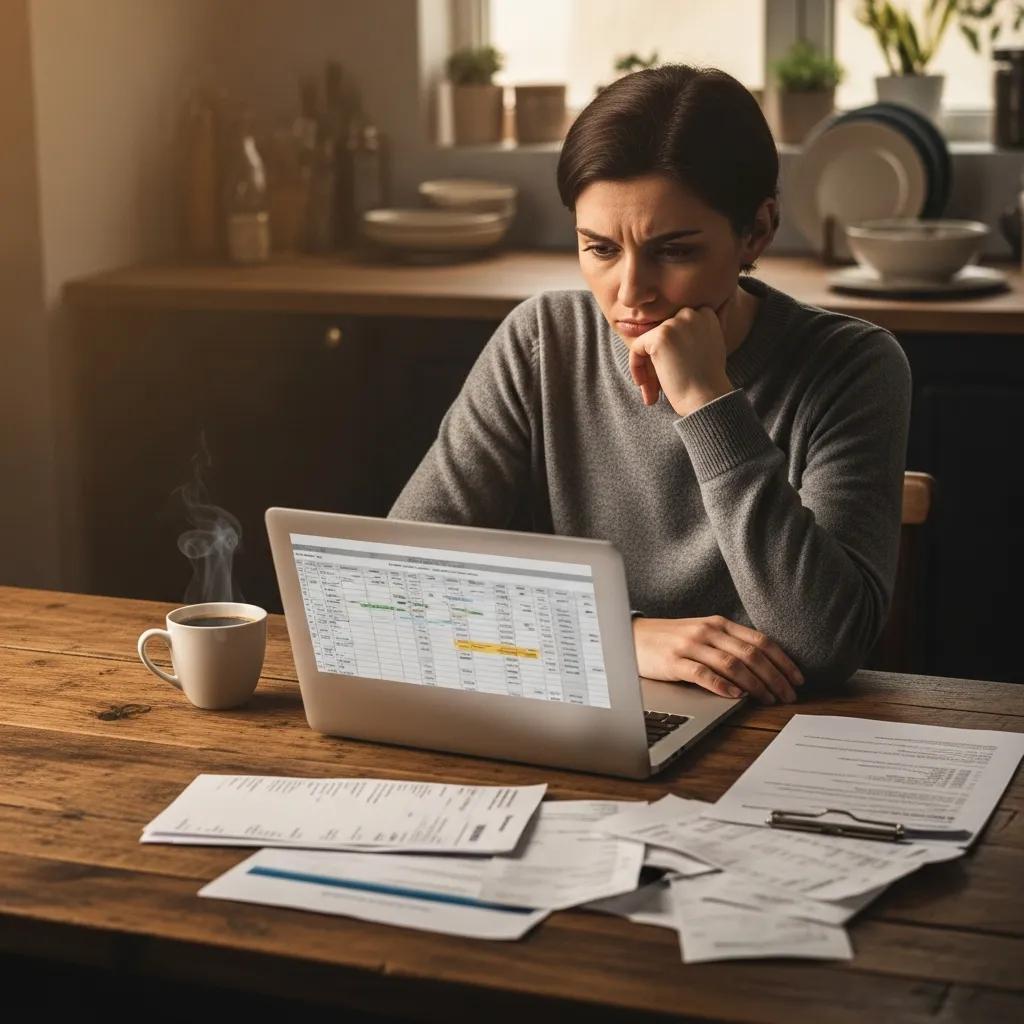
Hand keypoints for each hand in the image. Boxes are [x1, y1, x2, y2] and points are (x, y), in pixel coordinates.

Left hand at [627, 298, 734, 416]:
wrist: (706, 398)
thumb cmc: (708, 380)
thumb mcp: (714, 346)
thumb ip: (705, 328)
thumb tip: (718, 307)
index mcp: (705, 314)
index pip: (675, 324)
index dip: (671, 349)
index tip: (673, 369)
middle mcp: (692, 313)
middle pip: (660, 332)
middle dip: (657, 357)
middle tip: (658, 385)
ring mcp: (675, 323)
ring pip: (648, 341)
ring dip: (647, 367)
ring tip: (653, 391)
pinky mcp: (660, 336)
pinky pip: (637, 347)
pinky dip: (636, 366)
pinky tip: (643, 384)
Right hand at [632, 615, 804, 704]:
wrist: (631, 636)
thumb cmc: (670, 639)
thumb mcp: (702, 634)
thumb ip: (728, 645)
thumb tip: (762, 667)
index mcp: (719, 624)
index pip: (760, 641)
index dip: (783, 661)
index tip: (797, 679)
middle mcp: (708, 631)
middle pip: (751, 654)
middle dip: (776, 678)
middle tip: (788, 696)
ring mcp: (690, 645)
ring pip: (732, 665)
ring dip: (756, 685)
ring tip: (768, 700)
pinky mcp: (673, 661)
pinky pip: (702, 674)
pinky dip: (722, 685)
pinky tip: (735, 696)